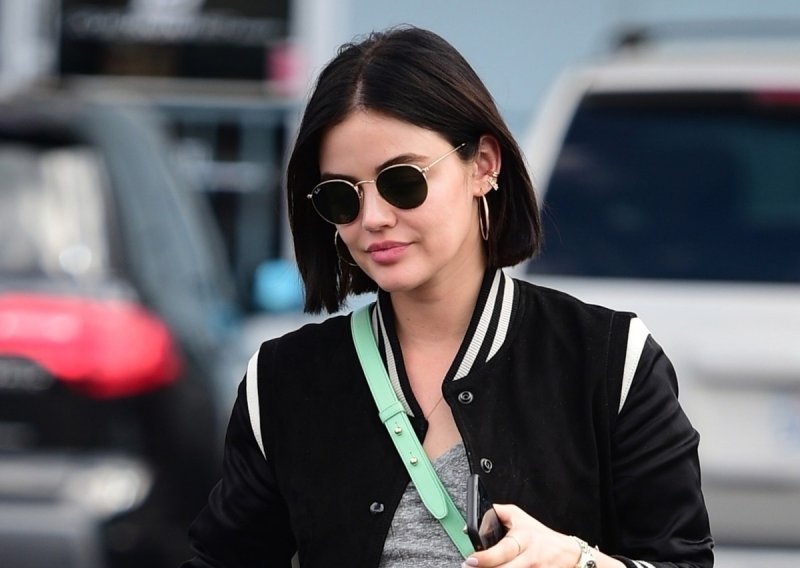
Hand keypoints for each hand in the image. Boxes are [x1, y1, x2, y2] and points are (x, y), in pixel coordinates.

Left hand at [462, 504, 579, 566]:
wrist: (566, 552)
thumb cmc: (539, 535)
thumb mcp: (518, 516)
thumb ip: (497, 512)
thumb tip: (477, 516)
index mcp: (523, 539)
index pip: (502, 551)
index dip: (485, 558)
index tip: (470, 560)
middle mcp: (529, 558)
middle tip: (469, 567)